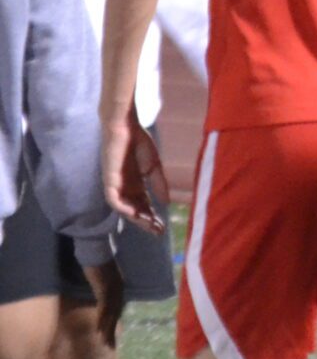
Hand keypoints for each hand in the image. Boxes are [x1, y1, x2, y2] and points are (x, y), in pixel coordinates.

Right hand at [83, 260, 127, 348]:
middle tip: (110, 346)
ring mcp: (113, 290)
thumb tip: (100, 288)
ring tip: (105, 343)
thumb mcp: (101, 275)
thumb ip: (102, 283)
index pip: (116, 309)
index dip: (112, 323)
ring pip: (111, 314)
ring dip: (108, 329)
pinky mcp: (106, 289)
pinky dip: (103, 320)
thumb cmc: (96, 259)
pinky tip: (101, 330)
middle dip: (112, 331)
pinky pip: (105, 308)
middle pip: (116, 314)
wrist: (96, 248)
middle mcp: (118, 290)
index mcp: (118, 287)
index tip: (109, 334)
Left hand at [101, 111, 165, 232]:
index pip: (143, 206)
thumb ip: (159, 184)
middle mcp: (124, 188)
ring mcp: (115, 185)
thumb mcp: (154, 166)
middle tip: (158, 231)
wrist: (124, 127)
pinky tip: (135, 214)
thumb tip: (167, 203)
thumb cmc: (138, 142)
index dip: (152, 217)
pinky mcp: (108, 180)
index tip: (163, 227)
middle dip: (146, 222)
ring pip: (124, 209)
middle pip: (134, 211)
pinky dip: (124, 208)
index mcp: (135, 185)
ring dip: (136, 218)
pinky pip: (113, 200)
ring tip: (149, 225)